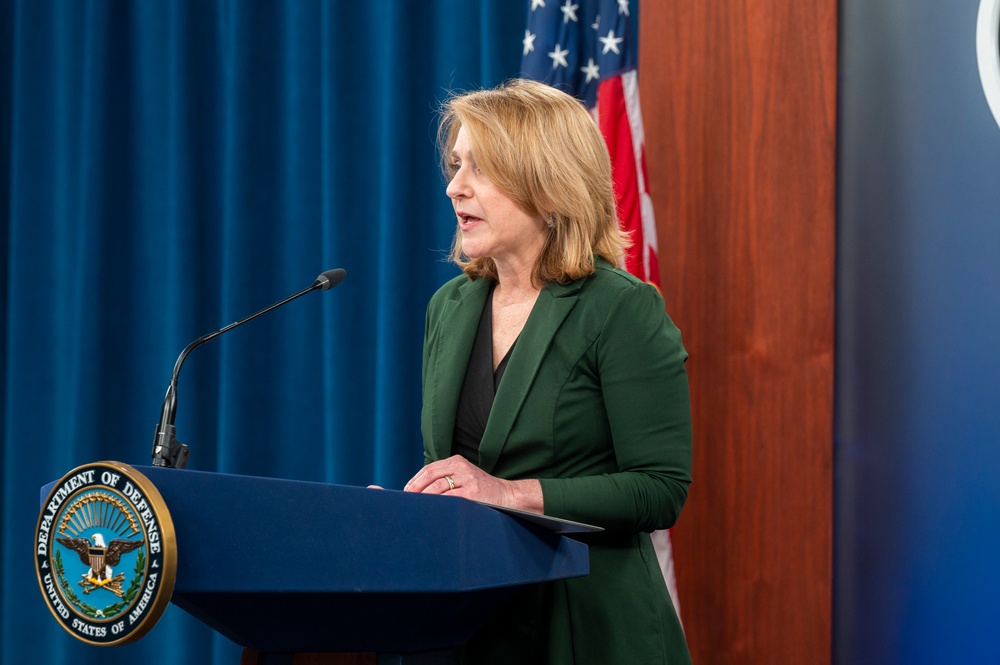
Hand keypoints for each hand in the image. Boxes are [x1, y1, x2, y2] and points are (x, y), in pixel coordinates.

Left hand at [404, 455, 543, 513]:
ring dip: (424, 496)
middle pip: (431, 475)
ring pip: (438, 486)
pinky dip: (438, 503)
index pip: (430, 468)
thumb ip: (446, 478)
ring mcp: (467, 478)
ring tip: (416, 505)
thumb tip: (419, 490)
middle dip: (416, 487)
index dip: (415, 480)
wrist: (507, 495)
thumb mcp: (464, 477)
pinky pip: (450, 497)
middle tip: (406, 499)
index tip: (406, 491)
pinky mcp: (473, 492)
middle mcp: (461, 466)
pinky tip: (432, 509)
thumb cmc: (481, 489)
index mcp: (457, 461)